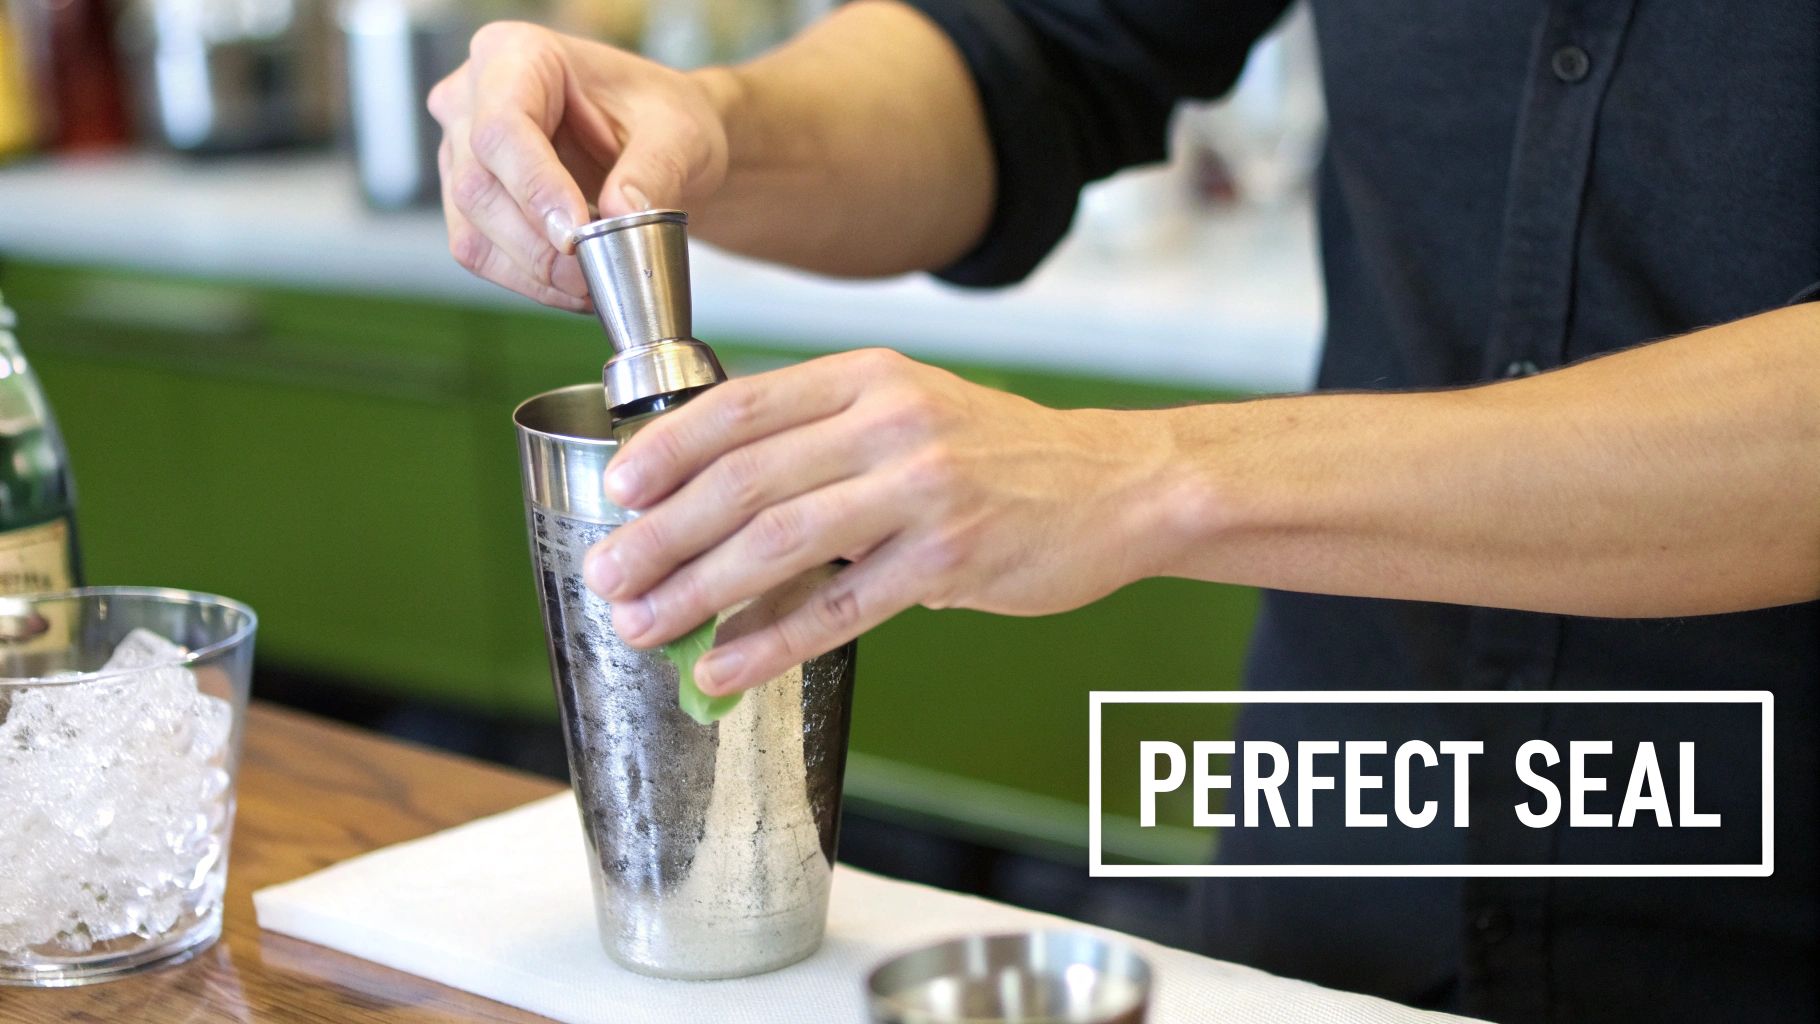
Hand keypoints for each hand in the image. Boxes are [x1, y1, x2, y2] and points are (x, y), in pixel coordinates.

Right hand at [427, 21, 729, 309]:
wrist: (658, 144)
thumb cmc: (661, 119)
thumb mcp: (679, 134)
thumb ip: (654, 171)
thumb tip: (621, 215)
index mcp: (516, 55)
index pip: (502, 127)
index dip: (535, 189)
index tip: (576, 235)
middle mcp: (471, 97)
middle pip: (478, 186)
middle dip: (539, 246)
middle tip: (596, 275)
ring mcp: (461, 152)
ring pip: (472, 230)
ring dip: (534, 272)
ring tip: (595, 283)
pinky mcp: (468, 201)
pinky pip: (482, 254)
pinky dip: (530, 281)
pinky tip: (575, 285)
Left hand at [581, 349, 1187, 694]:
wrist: (1117, 484)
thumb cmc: (1001, 457)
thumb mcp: (913, 411)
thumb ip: (824, 441)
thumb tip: (712, 502)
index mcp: (870, 378)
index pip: (742, 406)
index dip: (667, 450)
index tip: (617, 491)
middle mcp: (892, 424)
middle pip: (745, 480)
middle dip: (661, 534)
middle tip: (608, 575)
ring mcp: (923, 491)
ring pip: (779, 543)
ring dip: (697, 591)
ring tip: (643, 625)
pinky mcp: (949, 559)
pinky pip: (837, 609)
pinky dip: (768, 642)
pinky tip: (722, 668)